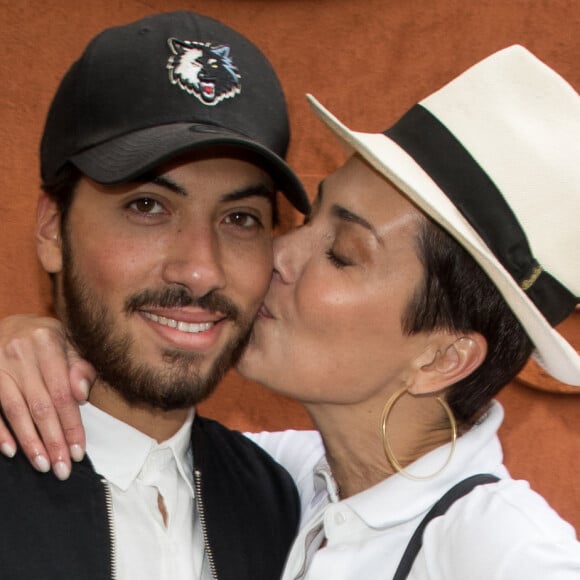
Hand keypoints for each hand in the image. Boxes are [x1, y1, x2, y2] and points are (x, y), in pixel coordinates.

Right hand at [0, 314, 94, 479]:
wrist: (12, 324)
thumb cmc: (47, 340)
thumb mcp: (69, 343)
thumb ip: (80, 367)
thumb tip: (82, 396)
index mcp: (47, 342)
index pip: (62, 393)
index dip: (71, 424)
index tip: (79, 452)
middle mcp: (20, 352)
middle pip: (40, 406)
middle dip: (53, 441)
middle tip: (62, 469)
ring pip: (15, 410)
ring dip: (30, 442)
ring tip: (43, 465)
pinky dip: (0, 432)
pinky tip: (12, 451)